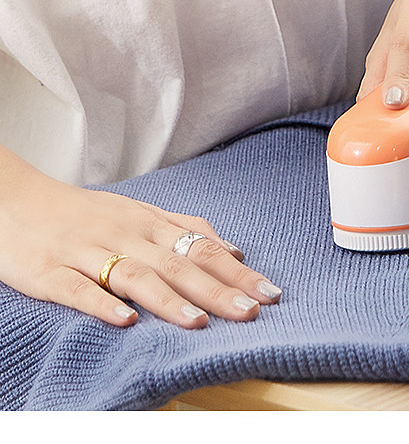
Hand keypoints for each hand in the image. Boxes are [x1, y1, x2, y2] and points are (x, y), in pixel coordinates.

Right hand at [0, 146, 281, 328]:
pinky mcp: (49, 271)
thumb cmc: (85, 213)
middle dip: (217, 290)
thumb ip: (187, 229)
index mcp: (150, 224)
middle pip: (178, 264)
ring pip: (134, 276)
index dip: (237, 272)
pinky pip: (77, 289)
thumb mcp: (140, 213)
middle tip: (250, 311)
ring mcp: (86, 253)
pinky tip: (125, 321)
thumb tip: (234, 249)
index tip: (270, 293)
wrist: (13, 198)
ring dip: (169, 300)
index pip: (203, 248)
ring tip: (200, 322)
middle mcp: (125, 236)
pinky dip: (101, 304)